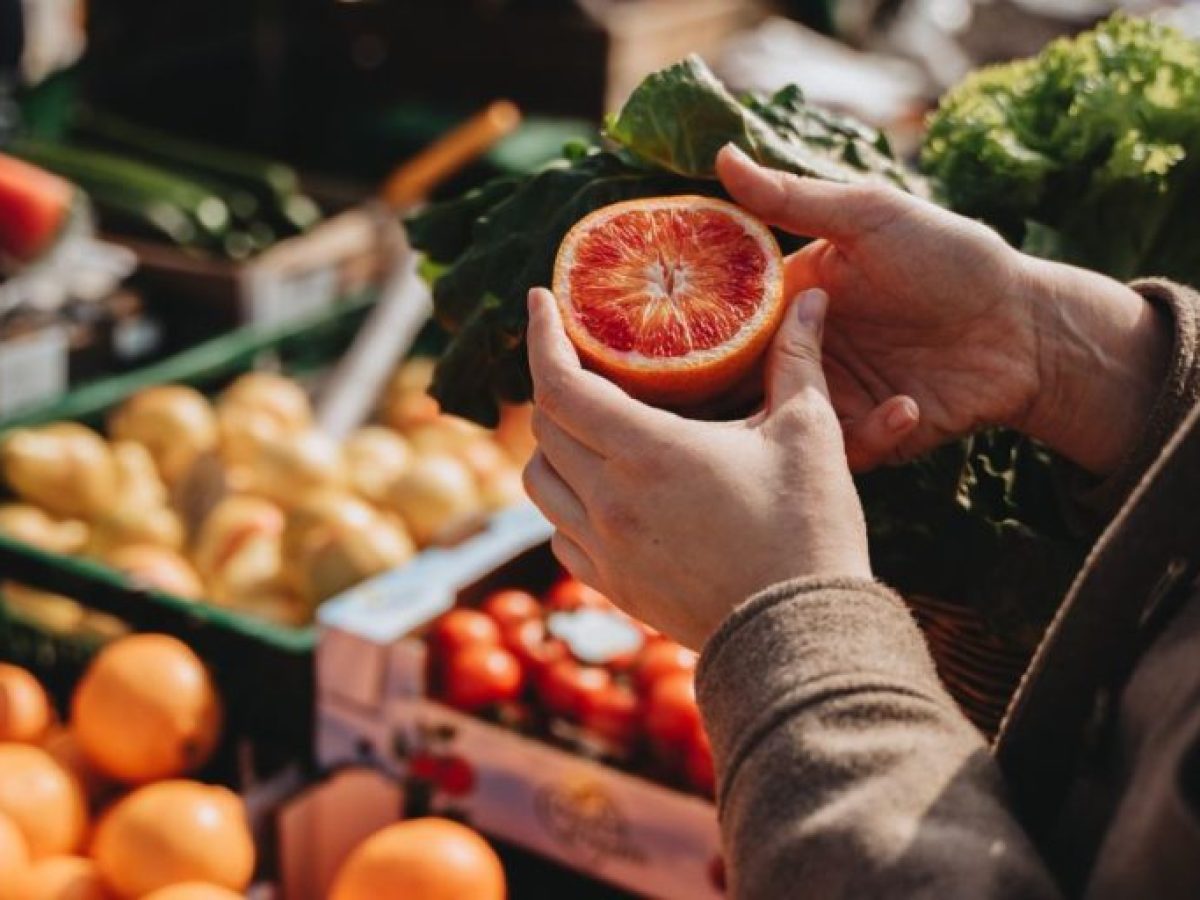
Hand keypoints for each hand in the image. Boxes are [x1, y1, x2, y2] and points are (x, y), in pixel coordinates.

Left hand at [522, 286, 891, 649]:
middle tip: (583, 361)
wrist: (801, 636)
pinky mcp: (612, 586)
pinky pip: (560, 534)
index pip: (560, 382)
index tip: (539, 303)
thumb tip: (812, 297)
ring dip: (552, 446)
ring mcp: (605, 548)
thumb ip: (797, 359)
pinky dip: (566, 503)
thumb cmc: (807, 530)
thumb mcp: (808, 434)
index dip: (541, 336)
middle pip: (545, 426)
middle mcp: (609, 500)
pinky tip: (602, 493)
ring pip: (540, 482)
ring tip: (587, 426)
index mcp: (648, 452)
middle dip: (555, 383)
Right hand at [717, 146, 1167, 474]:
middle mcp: (800, 351)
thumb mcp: (871, 216)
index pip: (720, 319)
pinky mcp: (866, 438)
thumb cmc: (954, 258)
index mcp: (791, 298)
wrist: (1027, 328)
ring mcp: (831, 397)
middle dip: (720, 397)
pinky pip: (841, 452)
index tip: (664, 340)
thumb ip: (793, 198)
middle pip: (735, 383)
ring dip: (794, 421)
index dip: (688, 330)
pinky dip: (870, 436)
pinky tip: (909, 406)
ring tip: (822, 405)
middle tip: (717, 403)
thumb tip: (721, 155)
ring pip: (778, 425)